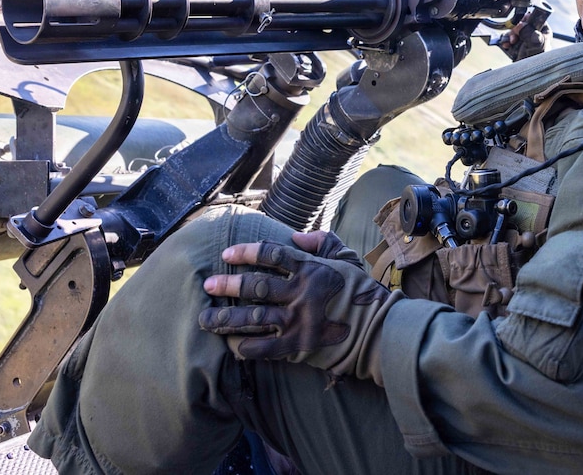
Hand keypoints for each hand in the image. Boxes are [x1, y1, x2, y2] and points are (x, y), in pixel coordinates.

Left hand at [199, 230, 401, 384]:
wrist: (377, 331)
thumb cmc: (361, 292)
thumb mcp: (346, 259)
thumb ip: (321, 242)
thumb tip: (295, 235)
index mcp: (311, 268)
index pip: (271, 254)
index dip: (246, 252)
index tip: (226, 255)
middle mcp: (301, 293)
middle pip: (255, 286)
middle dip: (228, 285)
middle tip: (208, 285)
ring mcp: (297, 321)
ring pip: (252, 318)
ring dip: (225, 318)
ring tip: (205, 319)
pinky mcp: (297, 346)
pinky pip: (263, 347)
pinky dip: (244, 346)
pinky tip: (230, 344)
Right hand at [495, 11, 551, 60]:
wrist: (525, 77)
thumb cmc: (536, 63)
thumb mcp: (535, 44)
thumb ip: (528, 31)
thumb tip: (520, 24)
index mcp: (544, 31)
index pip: (535, 17)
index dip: (526, 20)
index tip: (521, 25)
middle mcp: (535, 34)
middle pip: (522, 23)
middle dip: (515, 30)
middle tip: (515, 38)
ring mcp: (525, 40)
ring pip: (514, 30)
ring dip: (509, 36)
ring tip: (511, 44)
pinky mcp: (517, 45)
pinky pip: (508, 38)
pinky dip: (506, 41)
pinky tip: (507, 46)